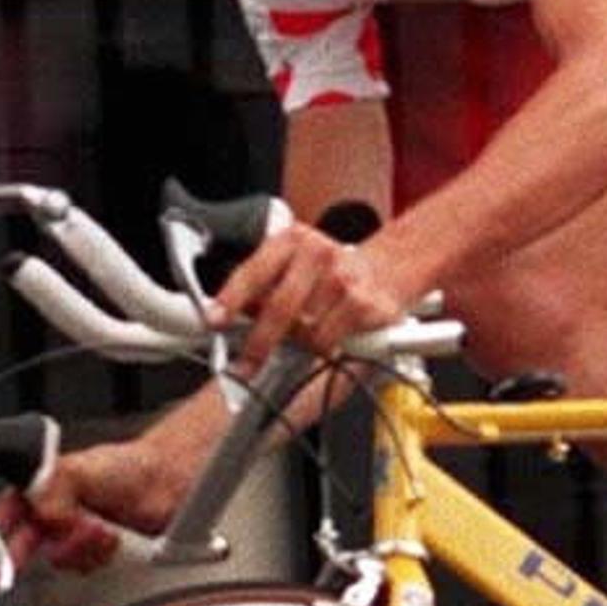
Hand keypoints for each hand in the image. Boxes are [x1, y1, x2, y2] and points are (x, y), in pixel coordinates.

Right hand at [0, 436, 187, 575]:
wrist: (165, 485)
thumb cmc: (125, 468)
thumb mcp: (82, 468)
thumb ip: (55, 486)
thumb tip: (43, 511)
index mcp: (44, 486)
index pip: (8, 506)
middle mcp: (55, 511)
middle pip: (23, 540)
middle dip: (11, 556)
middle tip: (0, 574)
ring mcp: (74, 534)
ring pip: (57, 556)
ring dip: (75, 547)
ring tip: (97, 528)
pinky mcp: (94, 552)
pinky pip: (83, 566)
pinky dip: (95, 555)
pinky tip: (110, 539)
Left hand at [213, 217, 425, 367]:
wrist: (393, 267)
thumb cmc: (336, 271)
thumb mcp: (297, 264)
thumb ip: (266, 286)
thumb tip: (231, 316)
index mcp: (292, 240)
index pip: (253, 271)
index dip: (230, 299)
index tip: (213, 322)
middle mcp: (317, 253)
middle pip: (277, 307)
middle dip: (258, 343)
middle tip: (244, 365)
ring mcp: (342, 278)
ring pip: (303, 330)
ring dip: (299, 343)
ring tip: (309, 333)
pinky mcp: (361, 304)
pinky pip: (328, 340)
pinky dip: (324, 347)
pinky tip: (332, 335)